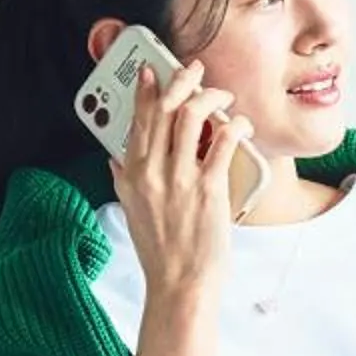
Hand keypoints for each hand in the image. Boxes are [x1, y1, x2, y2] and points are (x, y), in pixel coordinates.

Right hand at [112, 52, 251, 305]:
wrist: (179, 284)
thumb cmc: (160, 251)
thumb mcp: (130, 211)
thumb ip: (123, 181)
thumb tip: (116, 159)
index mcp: (131, 175)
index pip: (136, 119)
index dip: (146, 88)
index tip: (153, 70)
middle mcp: (152, 172)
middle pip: (164, 108)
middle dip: (181, 80)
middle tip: (194, 70)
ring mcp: (179, 179)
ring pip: (192, 115)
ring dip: (210, 97)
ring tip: (222, 97)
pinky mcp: (208, 188)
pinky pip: (223, 140)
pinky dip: (235, 123)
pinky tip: (240, 124)